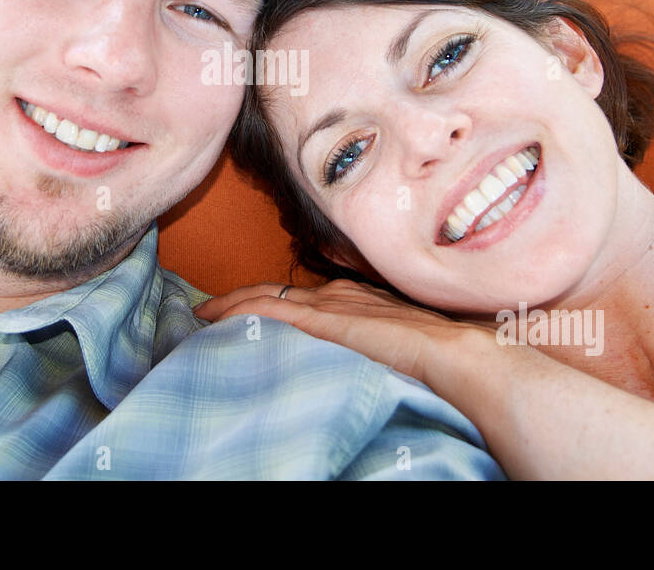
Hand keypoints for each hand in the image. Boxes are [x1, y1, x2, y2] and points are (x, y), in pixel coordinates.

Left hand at [194, 279, 473, 384]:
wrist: (452, 352)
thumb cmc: (435, 354)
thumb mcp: (395, 344)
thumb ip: (371, 346)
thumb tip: (361, 361)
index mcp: (352, 297)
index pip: (296, 296)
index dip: (263, 301)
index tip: (237, 311)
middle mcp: (335, 293)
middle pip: (273, 292)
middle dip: (237, 299)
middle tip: (204, 310)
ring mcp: (328, 304)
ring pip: (264, 297)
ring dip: (230, 305)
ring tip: (201, 315)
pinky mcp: (323, 319)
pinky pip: (269, 310)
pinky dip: (238, 312)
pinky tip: (215, 319)